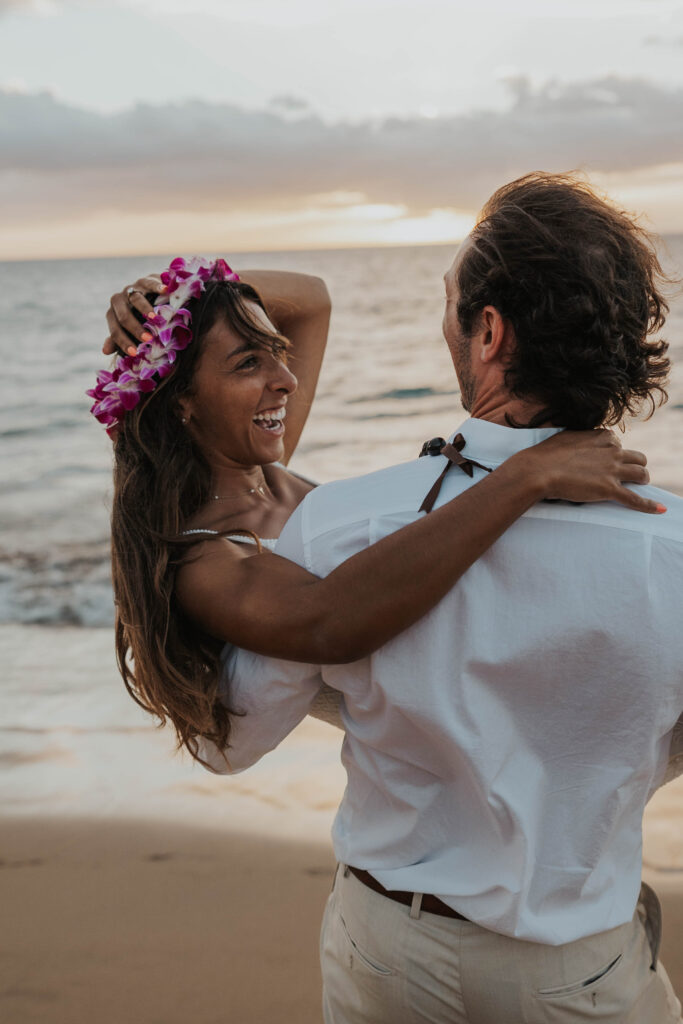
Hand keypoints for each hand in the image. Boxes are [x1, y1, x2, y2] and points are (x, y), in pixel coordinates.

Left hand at [103, 275, 165, 355]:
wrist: (148, 294)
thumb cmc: (137, 317)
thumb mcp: (127, 329)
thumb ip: (117, 339)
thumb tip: (105, 351)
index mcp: (112, 314)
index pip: (115, 330)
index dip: (123, 342)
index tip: (134, 353)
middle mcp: (119, 300)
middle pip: (124, 315)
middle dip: (135, 328)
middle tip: (148, 339)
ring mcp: (132, 289)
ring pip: (136, 299)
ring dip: (145, 309)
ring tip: (155, 319)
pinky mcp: (145, 281)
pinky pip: (150, 283)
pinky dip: (157, 287)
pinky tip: (165, 291)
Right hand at [515, 429, 664, 513]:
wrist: (538, 470)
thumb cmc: (545, 455)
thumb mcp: (566, 437)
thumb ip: (579, 439)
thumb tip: (579, 442)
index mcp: (602, 437)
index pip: (618, 444)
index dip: (615, 454)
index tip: (608, 461)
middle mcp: (612, 451)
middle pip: (637, 457)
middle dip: (636, 466)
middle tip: (629, 475)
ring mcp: (612, 470)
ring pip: (641, 474)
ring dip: (642, 480)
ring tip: (638, 486)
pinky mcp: (610, 489)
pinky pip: (635, 499)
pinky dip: (649, 505)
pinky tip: (659, 509)